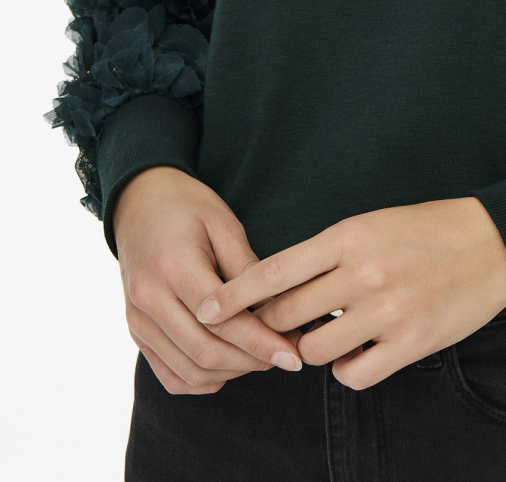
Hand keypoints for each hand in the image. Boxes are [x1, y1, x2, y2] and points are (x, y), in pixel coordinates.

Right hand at [114, 166, 304, 395]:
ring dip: (231, 372)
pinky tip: (230, 365)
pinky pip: (171, 375)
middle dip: (251, 362)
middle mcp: (148, 300)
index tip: (294, 354)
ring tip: (263, 359)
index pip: (222, 320)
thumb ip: (248, 269)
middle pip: (205, 352)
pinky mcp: (136, 333)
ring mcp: (137, 321)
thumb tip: (280, 309)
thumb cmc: (188, 207)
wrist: (139, 202)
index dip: (261, 342)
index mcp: (172, 267)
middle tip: (287, 357)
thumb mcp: (224, 224)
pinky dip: (203, 380)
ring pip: (189, 371)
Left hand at [195, 196, 505, 389]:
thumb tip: (281, 290)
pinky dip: (347, 369)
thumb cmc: (427, 230)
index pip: (274, 271)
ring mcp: (386, 312)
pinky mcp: (410, 344)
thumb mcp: (372, 225)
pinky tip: (357, 353)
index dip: (234, 295)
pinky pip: (352, 374)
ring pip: (313, 350)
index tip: (206, 309)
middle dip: (274, 325)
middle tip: (282, 325)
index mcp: (349, 237)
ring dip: (312, 347)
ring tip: (330, 334)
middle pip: (286, 316)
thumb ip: (328, 255)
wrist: (493, 243)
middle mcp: (362, 275)